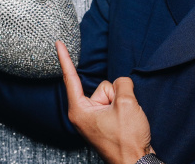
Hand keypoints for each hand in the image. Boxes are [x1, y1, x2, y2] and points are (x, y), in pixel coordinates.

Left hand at [56, 41, 153, 163]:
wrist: (136, 163)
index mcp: (79, 110)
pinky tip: (128, 122)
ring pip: (111, 95)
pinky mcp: (104, 123)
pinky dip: (124, 109)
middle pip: (102, 87)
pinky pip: (115, 104)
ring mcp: (94, 120)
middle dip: (116, 94)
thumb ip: (122, 83)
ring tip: (126, 121)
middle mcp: (83, 115)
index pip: (71, 78)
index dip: (65, 58)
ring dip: (123, 103)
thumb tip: (121, 83)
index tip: (57, 43)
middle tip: (122, 115)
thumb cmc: (127, 140)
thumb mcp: (126, 103)